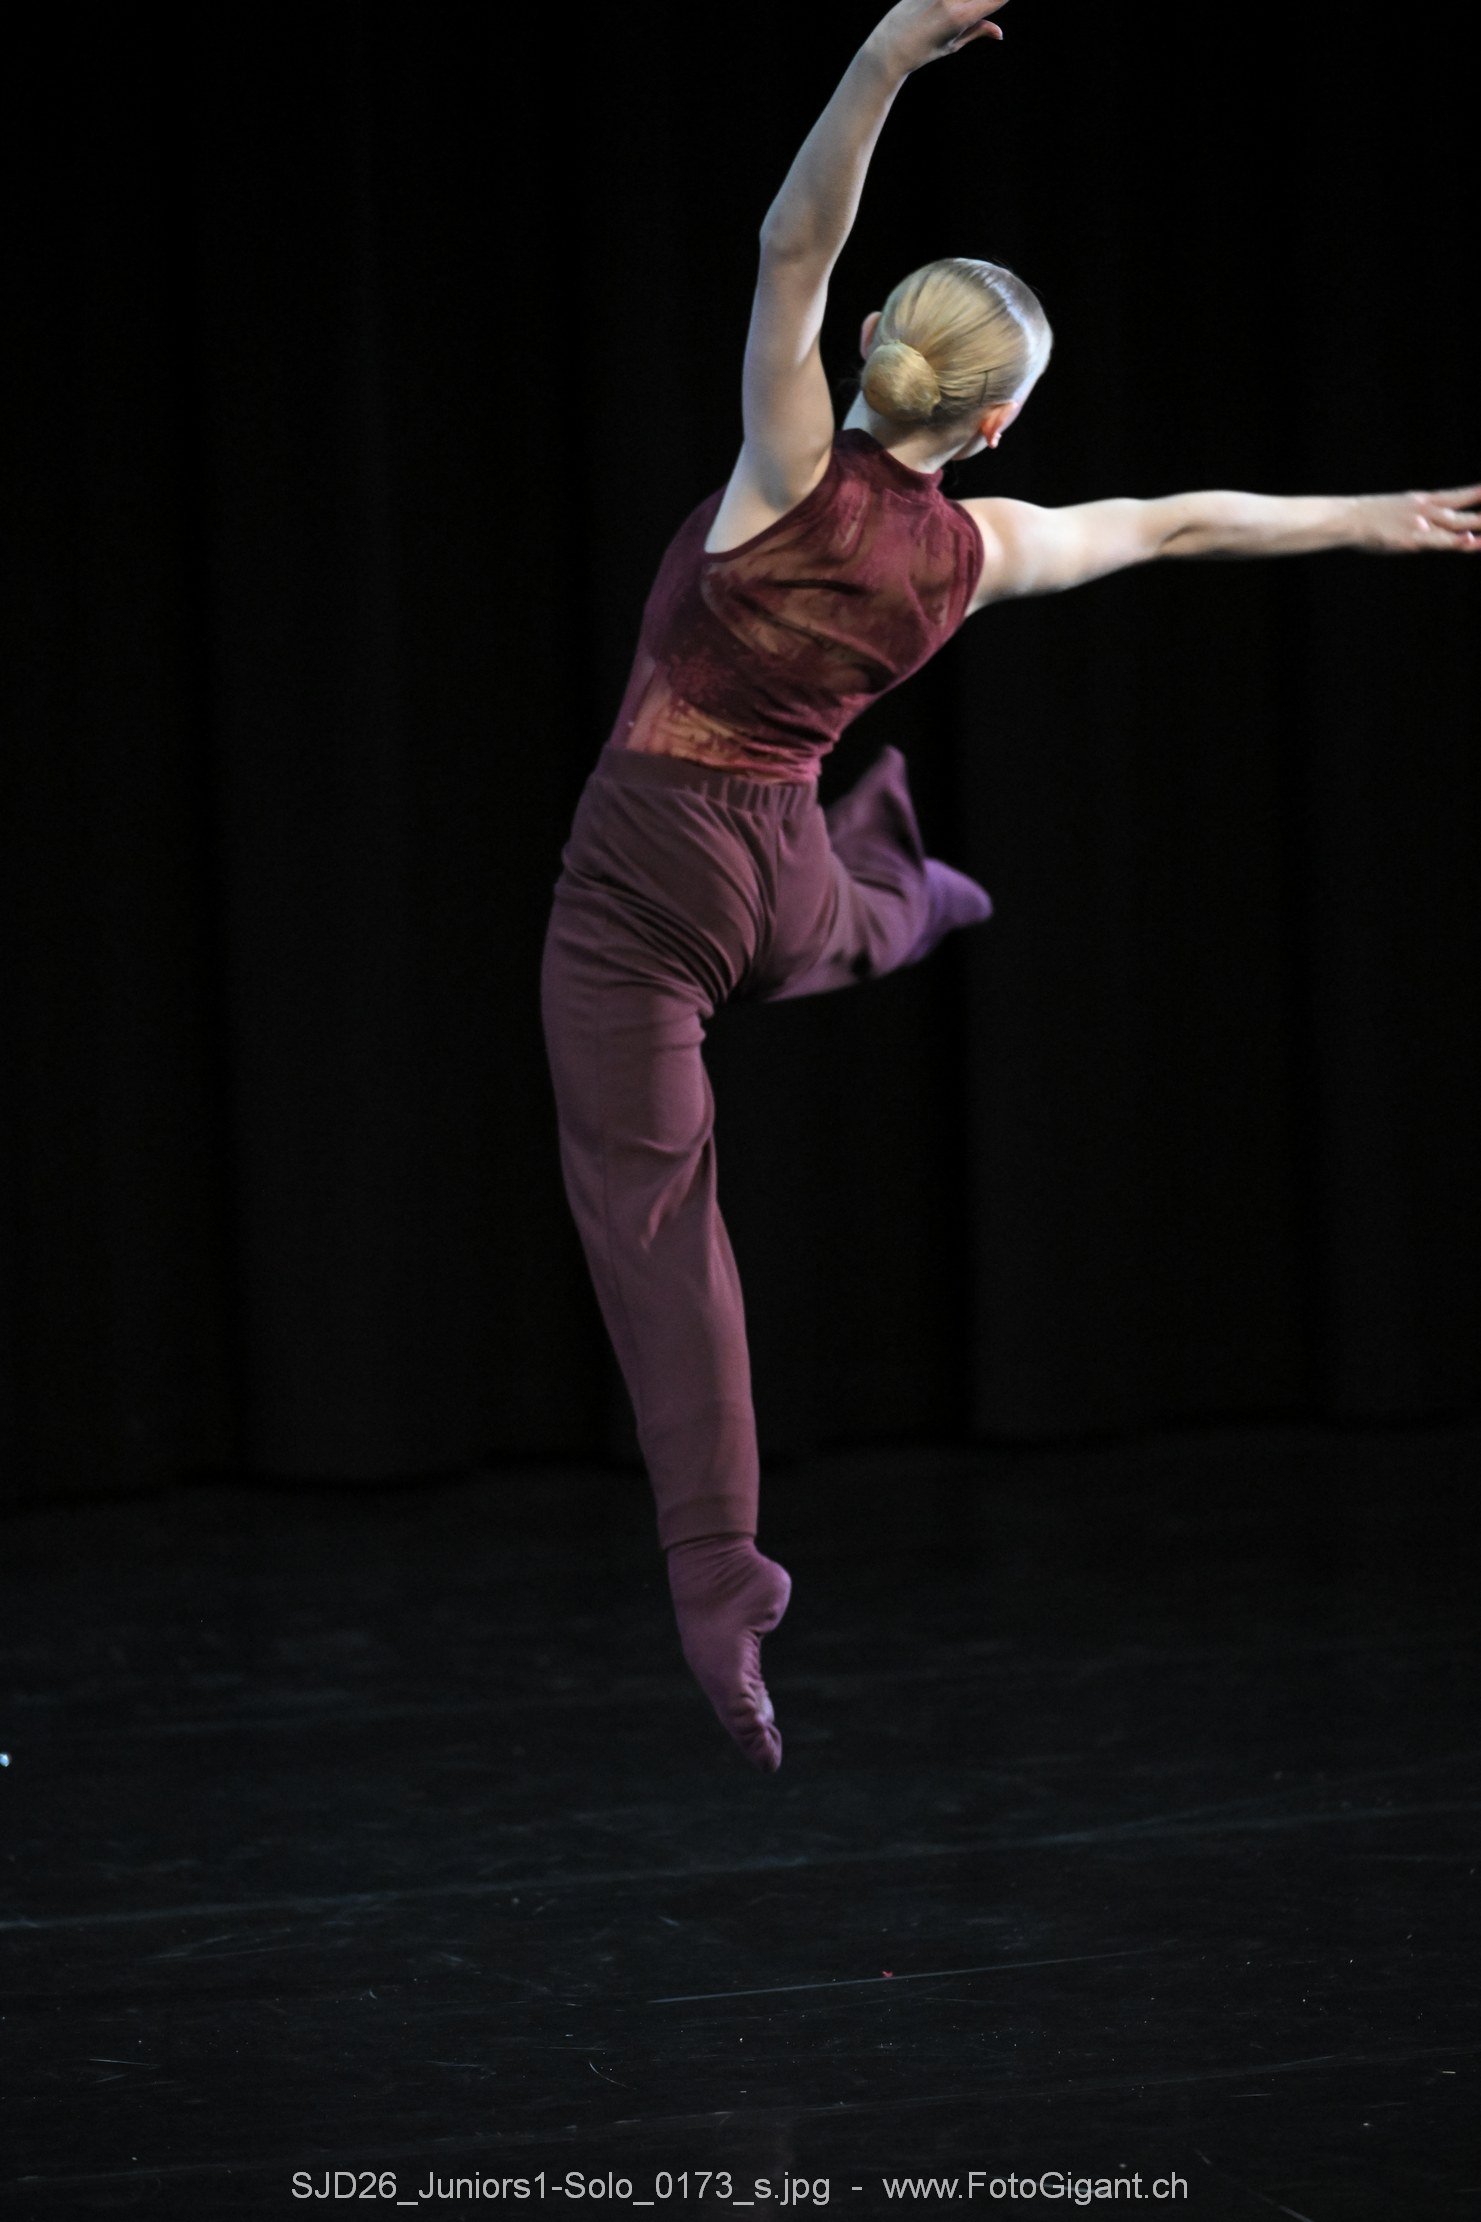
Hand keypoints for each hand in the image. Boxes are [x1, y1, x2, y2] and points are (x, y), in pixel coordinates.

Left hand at [872, 0, 1009, 73]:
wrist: (887, 48)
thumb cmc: (922, 51)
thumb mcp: (951, 45)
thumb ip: (977, 31)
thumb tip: (999, 33)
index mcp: (961, 16)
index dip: (1002, 0)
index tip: (999, 4)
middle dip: (987, 2)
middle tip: (977, 12)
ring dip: (965, 5)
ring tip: (946, 20)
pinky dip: (950, 5)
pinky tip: (939, 12)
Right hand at [1355, 483, 1480, 553]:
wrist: (1349, 518)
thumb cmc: (1367, 517)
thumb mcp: (1395, 511)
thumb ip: (1414, 518)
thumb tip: (1425, 526)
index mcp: (1422, 500)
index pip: (1457, 495)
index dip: (1476, 493)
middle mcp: (1426, 509)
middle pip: (1462, 509)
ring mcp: (1420, 524)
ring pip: (1457, 524)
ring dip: (1478, 526)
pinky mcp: (1412, 540)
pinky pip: (1439, 541)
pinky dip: (1456, 541)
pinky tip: (1470, 541)